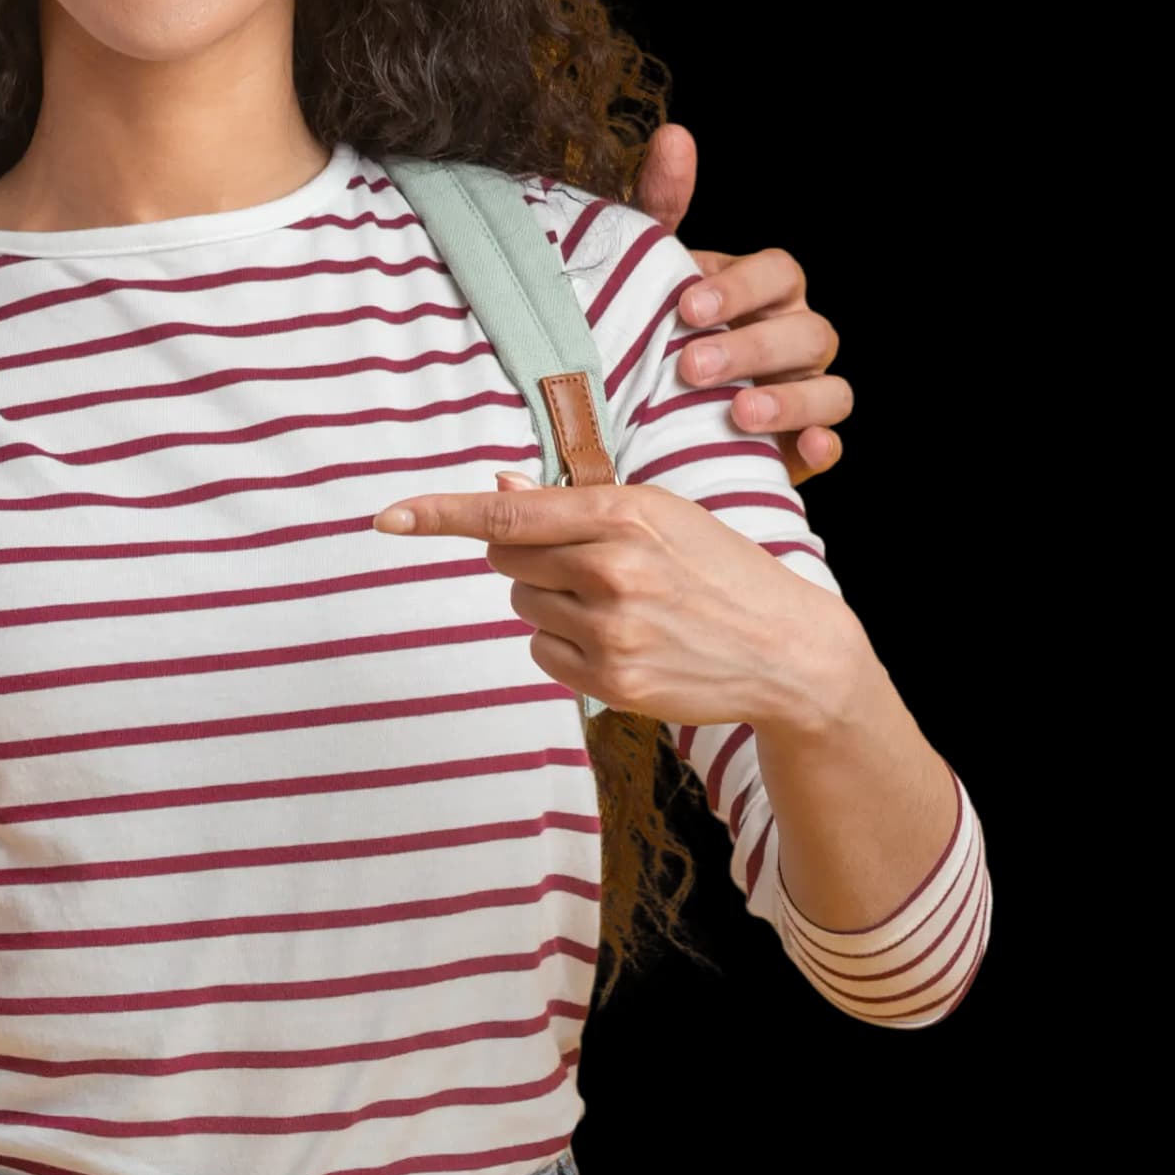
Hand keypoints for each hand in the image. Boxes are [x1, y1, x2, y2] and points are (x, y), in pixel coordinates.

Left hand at [373, 472, 882, 735]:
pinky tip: (617, 640)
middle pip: (504, 560)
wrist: (787, 651)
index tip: (387, 517)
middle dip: (527, 557)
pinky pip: (541, 653)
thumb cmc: (718, 569)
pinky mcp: (611, 683)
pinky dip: (564, 644)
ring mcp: (611, 633)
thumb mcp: (661, 515)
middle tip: (586, 563)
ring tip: (617, 604)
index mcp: (624, 516)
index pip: (507, 515)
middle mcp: (612, 572)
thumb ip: (575, 504)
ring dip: (550, 602)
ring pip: (521, 607)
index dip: (439, 513)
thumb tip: (497, 490)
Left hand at [634, 124, 851, 477]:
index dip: (740, 287)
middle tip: (691, 366)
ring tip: (737, 413)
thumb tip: (675, 135)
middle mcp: (796, 338)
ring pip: (831, 390)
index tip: (685, 307)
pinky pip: (829, 446)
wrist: (643, 406)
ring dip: (790, 400)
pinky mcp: (799, 448)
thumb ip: (663, 206)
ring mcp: (806, 393)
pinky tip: (801, 450)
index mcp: (765, 291)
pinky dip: (820, 447)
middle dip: (753, 347)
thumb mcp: (652, 270)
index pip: (779, 273)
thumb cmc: (657, 326)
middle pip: (807, 332)